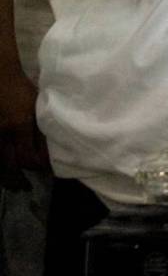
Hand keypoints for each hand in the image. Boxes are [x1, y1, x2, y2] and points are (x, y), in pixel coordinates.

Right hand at [0, 67, 48, 188]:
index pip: (30, 156)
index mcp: (20, 124)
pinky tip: (3, 172)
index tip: (47, 167)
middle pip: (11, 165)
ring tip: (13, 185)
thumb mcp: (38, 103)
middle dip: (19, 178)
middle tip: (26, 187)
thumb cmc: (22, 88)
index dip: (39, 165)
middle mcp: (3, 132)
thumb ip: (43, 123)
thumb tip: (55, 143)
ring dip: (6, 176)